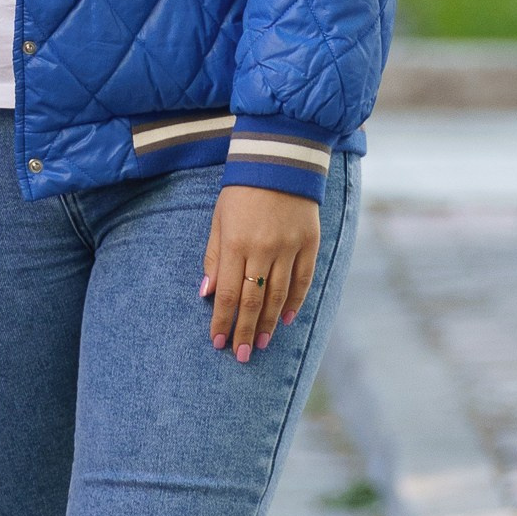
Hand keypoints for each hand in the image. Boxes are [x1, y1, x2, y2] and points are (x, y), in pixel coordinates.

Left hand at [203, 186, 322, 362]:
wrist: (280, 161)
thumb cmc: (241, 191)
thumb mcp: (219, 219)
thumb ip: (214, 257)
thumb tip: (206, 293)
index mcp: (236, 243)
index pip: (228, 293)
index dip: (222, 321)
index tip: (218, 341)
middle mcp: (263, 249)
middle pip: (253, 300)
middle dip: (244, 331)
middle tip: (240, 354)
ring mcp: (288, 247)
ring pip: (278, 295)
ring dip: (268, 323)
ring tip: (259, 344)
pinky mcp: (310, 243)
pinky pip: (303, 280)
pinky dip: (294, 302)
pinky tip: (285, 320)